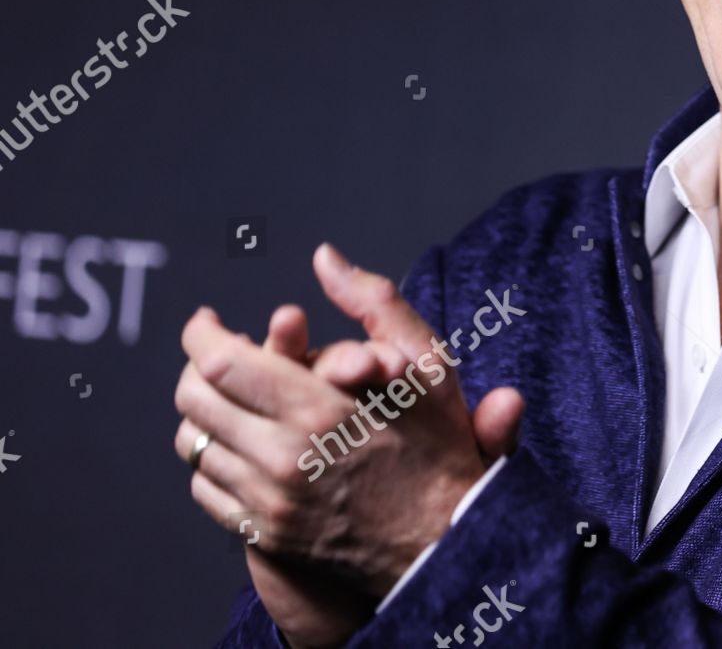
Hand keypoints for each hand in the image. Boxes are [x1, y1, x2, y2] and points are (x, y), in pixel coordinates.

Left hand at [174, 244, 523, 638]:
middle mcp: (284, 458)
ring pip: (194, 443)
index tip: (208, 320)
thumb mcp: (425, 363)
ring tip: (233, 398)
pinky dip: (214, 459)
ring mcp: (270, 502)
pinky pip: (207, 488)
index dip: (201, 333)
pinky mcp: (266, 534)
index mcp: (320, 409)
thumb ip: (373, 302)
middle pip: (194, 399)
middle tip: (216, 354)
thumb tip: (324, 257)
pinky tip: (244, 444)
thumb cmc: (440, 445)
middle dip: (196, 366)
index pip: (220, 362)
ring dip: (206, 413)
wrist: (450, 542)